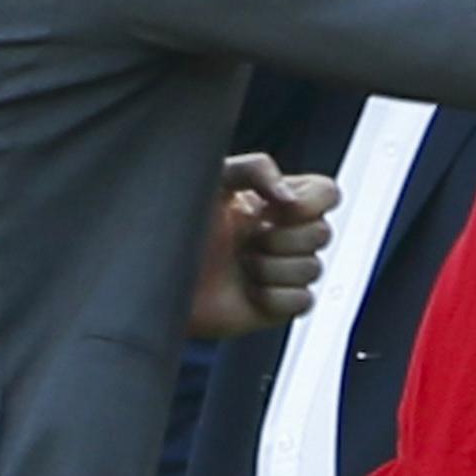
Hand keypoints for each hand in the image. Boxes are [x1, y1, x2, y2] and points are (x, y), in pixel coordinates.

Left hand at [188, 154, 339, 338]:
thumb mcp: (213, 177)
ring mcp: (279, 271)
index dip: (311, 202)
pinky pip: (303, 301)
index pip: (326, 193)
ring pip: (313, 268)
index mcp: (272, 201)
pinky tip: (248, 291)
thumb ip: (256, 168)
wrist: (149, 275)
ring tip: (240, 266)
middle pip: (323, 233)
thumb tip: (289, 196)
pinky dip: (276, 297)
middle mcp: (281, 234)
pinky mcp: (274, 306)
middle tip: (246, 240)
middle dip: (281, 238)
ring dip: (273, 268)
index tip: (274, 207)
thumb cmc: (172, 223)